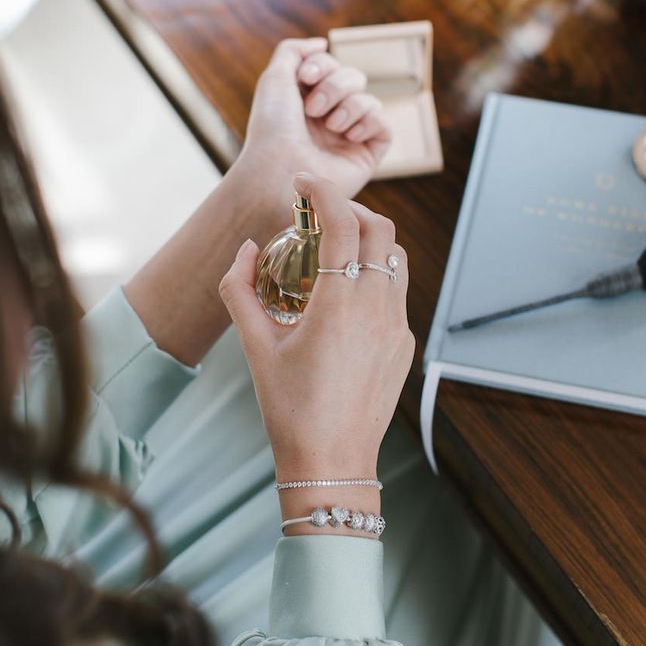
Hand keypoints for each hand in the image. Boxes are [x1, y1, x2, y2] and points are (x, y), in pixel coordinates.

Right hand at [218, 173, 413, 533]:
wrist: (332, 461)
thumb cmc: (289, 408)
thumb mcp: (255, 347)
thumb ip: (240, 291)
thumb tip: (247, 250)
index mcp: (339, 306)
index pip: (343, 224)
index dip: (323, 192)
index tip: (303, 184)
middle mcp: (378, 309)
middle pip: (380, 230)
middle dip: (351, 210)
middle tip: (320, 216)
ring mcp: (398, 327)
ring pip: (396, 259)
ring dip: (369, 240)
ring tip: (337, 250)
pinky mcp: (405, 344)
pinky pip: (398, 292)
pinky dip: (376, 275)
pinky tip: (349, 295)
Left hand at [238, 38, 391, 200]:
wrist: (279, 170)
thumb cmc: (272, 129)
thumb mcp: (274, 78)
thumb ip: (294, 51)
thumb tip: (322, 43)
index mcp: (309, 101)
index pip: (332, 66)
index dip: (323, 65)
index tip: (306, 77)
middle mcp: (330, 118)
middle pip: (354, 78)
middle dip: (335, 86)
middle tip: (313, 110)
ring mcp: (349, 138)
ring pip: (369, 100)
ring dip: (349, 106)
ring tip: (330, 127)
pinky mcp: (366, 156)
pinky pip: (384, 125)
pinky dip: (369, 122)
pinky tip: (349, 135)